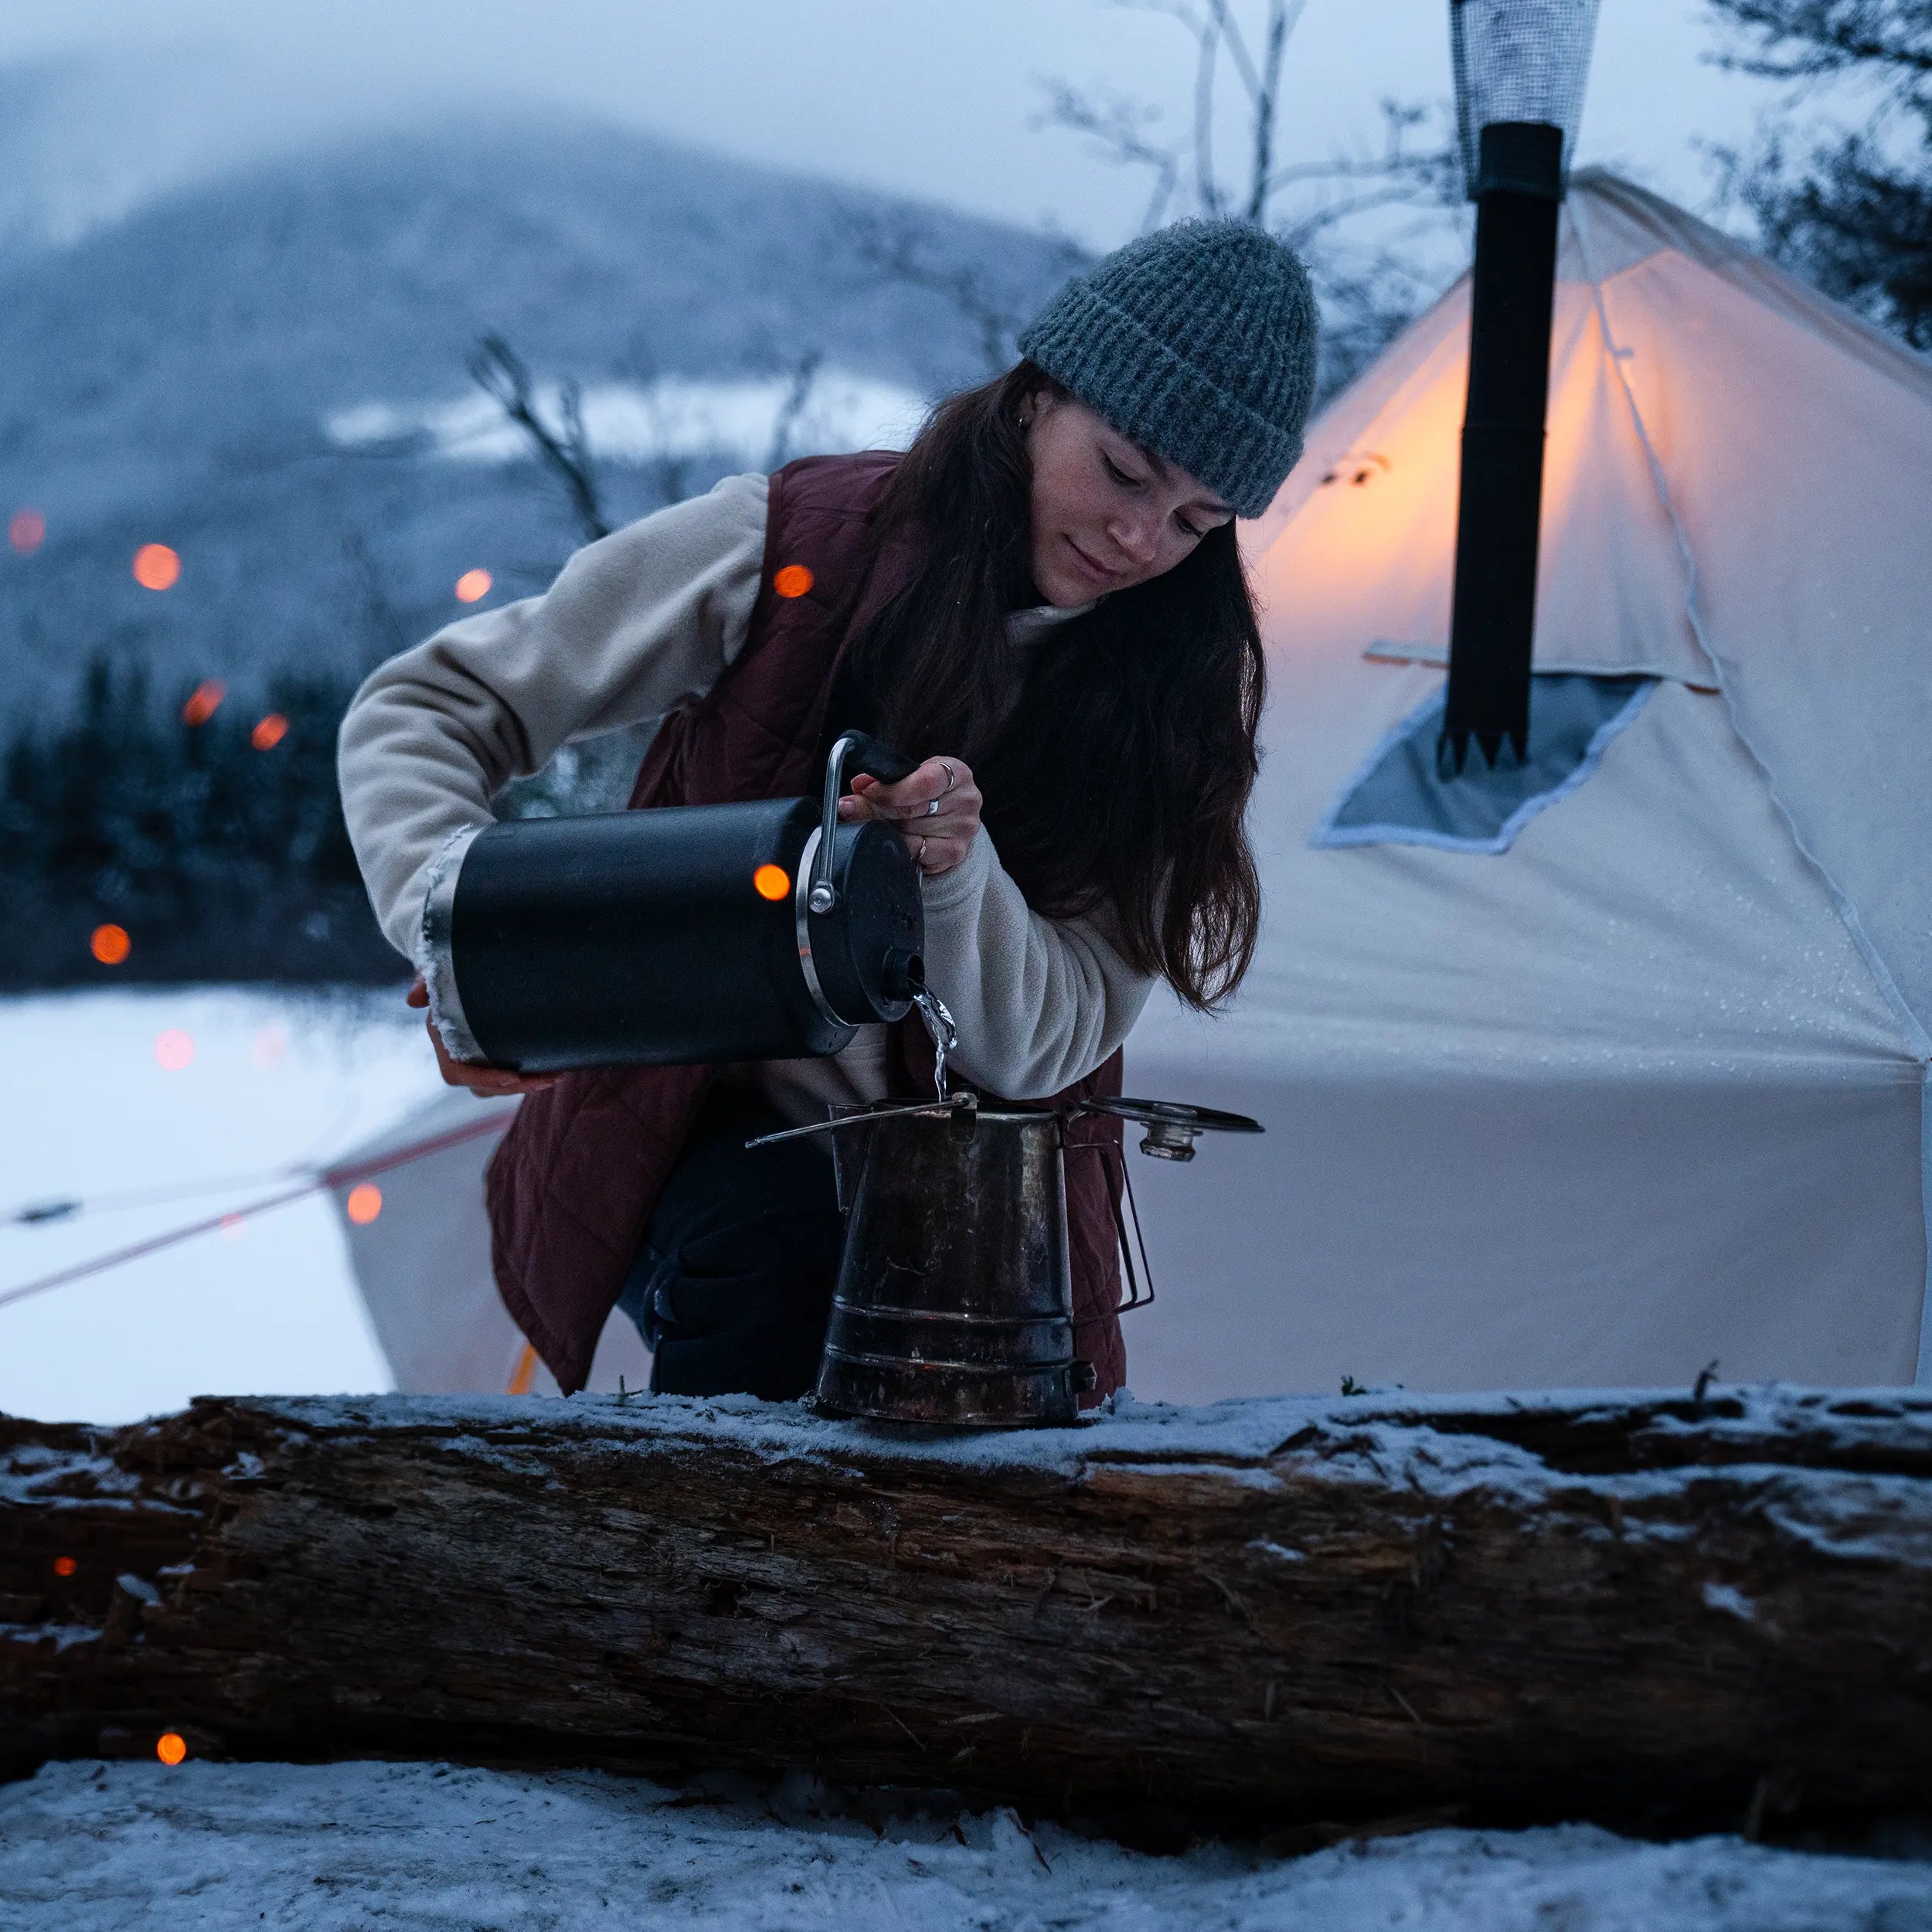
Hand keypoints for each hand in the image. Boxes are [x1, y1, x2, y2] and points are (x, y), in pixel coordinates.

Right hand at [406, 976, 557, 1096]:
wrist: (456, 977)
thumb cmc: (445, 975)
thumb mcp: (433, 974)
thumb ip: (425, 983)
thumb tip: (414, 998)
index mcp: (444, 1042)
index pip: (458, 1072)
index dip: (484, 1078)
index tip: (512, 1077)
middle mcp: (459, 1058)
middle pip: (485, 1087)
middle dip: (516, 1088)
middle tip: (545, 1080)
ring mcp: (477, 1062)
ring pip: (500, 1087)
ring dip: (528, 1085)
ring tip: (556, 1076)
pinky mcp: (494, 1060)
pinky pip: (511, 1078)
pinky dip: (531, 1077)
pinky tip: (556, 1070)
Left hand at [838, 755, 980, 875]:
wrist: (953, 819)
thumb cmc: (930, 794)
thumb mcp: (914, 776)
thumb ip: (888, 779)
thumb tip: (859, 785)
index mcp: (958, 774)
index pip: (925, 782)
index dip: (891, 790)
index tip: (865, 791)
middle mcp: (966, 801)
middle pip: (911, 810)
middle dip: (875, 808)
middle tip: (850, 808)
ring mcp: (963, 829)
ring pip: (908, 832)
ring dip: (882, 828)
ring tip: (871, 822)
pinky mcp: (954, 853)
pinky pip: (913, 851)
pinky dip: (896, 845)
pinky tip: (889, 838)